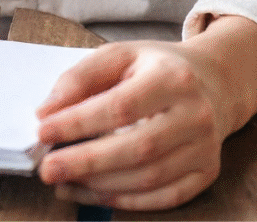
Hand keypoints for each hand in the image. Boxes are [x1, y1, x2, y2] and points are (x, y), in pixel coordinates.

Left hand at [36, 16, 256, 210]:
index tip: (43, 132)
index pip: (121, 106)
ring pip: (149, 178)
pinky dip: (124, 201)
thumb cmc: (155, 69)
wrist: (214, 82)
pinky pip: (163, 197)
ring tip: (64, 181)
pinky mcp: (206, 172)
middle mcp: (196, 113)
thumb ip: (79, 79)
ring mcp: (205, 147)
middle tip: (48, 168)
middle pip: (138, 148)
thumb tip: (46, 112)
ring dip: (99, 186)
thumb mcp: (119, 56)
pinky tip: (92, 193)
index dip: (78, 122)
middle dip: (86, 162)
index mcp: (172, 77)